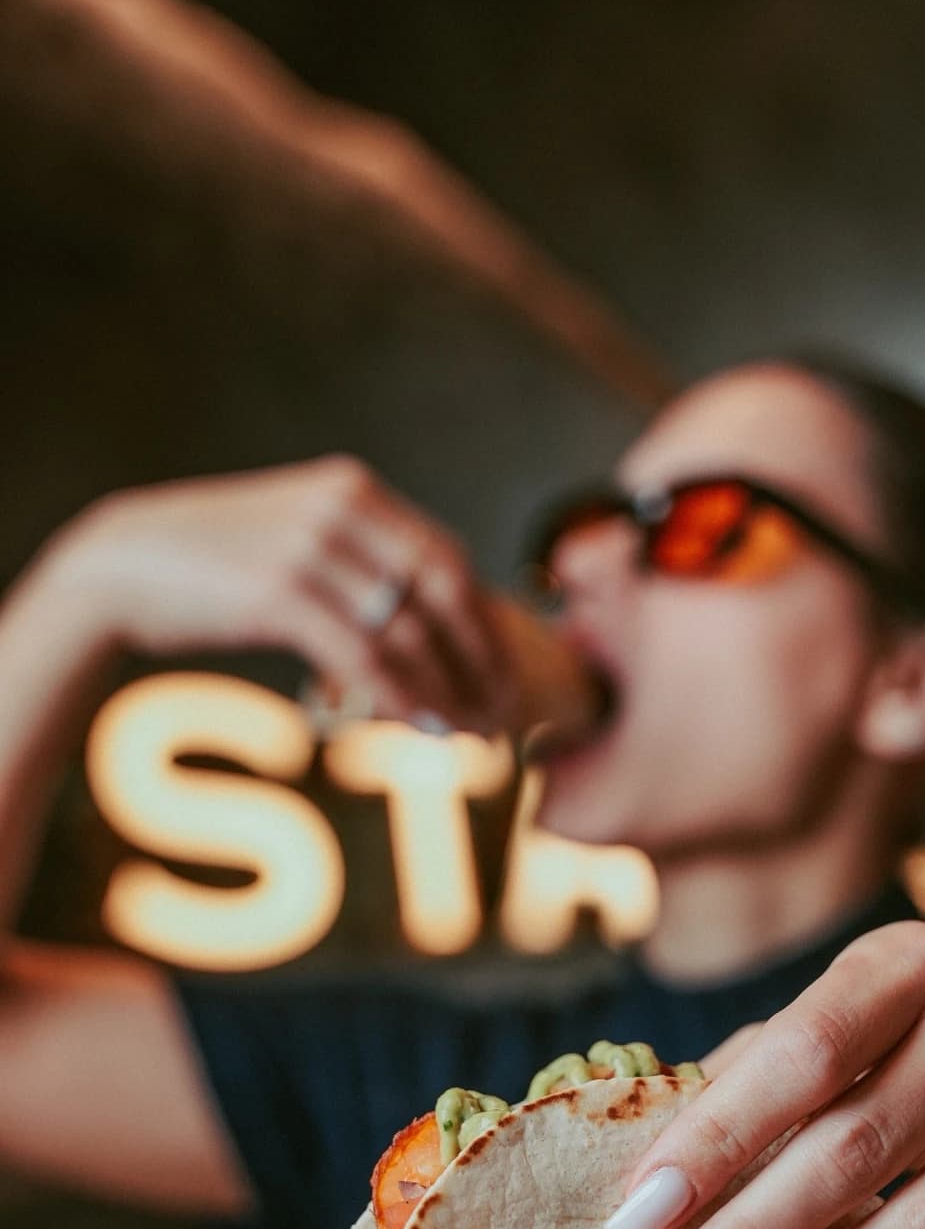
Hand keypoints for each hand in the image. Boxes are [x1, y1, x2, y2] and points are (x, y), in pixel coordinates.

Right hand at [35, 457, 512, 726]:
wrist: (120, 567)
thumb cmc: (211, 567)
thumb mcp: (293, 540)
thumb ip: (355, 561)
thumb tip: (418, 619)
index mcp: (352, 492)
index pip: (446, 557)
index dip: (483, 621)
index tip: (501, 672)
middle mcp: (341, 510)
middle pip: (444, 592)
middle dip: (481, 659)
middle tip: (502, 712)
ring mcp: (312, 549)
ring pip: (410, 632)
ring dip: (447, 692)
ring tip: (467, 736)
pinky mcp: (282, 594)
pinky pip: (366, 659)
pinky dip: (401, 700)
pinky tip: (418, 731)